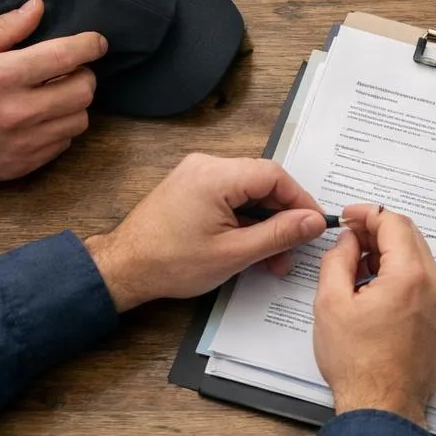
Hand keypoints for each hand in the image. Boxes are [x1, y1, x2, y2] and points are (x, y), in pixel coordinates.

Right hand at [0, 0, 102, 191]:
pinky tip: (42, 118)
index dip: (90, 45)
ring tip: (55, 94)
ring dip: (75, 103)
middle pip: (84, 90)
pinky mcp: (24, 165)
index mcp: (2, 77)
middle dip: (84, 74)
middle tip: (70, 70)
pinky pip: (64, 143)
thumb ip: (4, 28)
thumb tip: (38, 7)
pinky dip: (61, 128)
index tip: (96, 41)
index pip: (67, 56)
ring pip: (80, 119)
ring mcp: (23, 143)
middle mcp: (18, 112)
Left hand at [84, 155, 328, 312]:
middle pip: (262, 183)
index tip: (313, 225)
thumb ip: (279, 234)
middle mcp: (206, 166)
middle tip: (292, 249)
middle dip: (281, 218)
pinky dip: (244, 219)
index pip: (275, 176)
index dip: (300, 200)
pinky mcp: (190, 187)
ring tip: (271, 258)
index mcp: (216, 176)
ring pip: (247, 193)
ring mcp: (196, 175)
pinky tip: (249, 246)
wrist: (122, 269)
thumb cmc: (170, 263)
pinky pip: (229, 197)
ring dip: (263, 223)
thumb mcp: (234, 253)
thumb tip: (314, 221)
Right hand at [313, 205, 435, 425]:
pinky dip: (402, 277)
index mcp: (410, 276)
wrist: (383, 407)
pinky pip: (424, 285)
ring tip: (357, 271)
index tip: (349, 215)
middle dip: (378, 232)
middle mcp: (435, 286)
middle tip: (350, 238)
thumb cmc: (357, 364)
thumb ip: (337, 260)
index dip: (368, 214)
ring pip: (418, 261)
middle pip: (410, 238)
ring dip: (390, 256)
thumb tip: (347, 240)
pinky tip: (377, 292)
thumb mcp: (331, 304)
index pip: (394, 223)